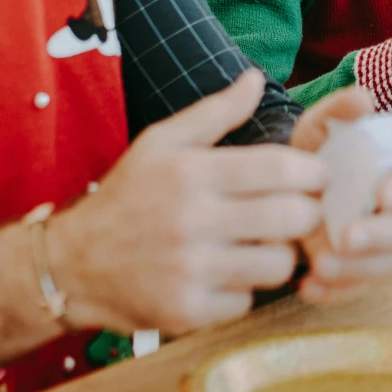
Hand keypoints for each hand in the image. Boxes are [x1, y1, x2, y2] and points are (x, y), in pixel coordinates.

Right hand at [43, 69, 327, 335]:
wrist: (72, 263)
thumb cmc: (128, 196)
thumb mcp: (161, 142)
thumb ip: (214, 112)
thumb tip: (255, 79)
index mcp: (191, 173)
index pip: (279, 168)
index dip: (314, 172)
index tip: (320, 176)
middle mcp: (191, 221)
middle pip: (291, 218)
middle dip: (308, 214)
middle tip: (302, 212)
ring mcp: (189, 271)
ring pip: (278, 265)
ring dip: (279, 255)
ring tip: (263, 244)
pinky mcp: (186, 312)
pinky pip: (247, 303)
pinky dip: (244, 291)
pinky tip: (227, 275)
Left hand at [288, 86, 391, 303]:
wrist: (282, 189)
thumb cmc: (311, 153)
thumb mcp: (318, 125)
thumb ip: (339, 110)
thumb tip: (364, 99)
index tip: (381, 195)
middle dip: (381, 236)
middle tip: (346, 238)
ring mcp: (381, 244)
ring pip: (388, 264)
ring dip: (357, 269)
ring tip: (319, 266)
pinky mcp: (359, 271)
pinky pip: (357, 289)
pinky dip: (334, 293)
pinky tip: (307, 287)